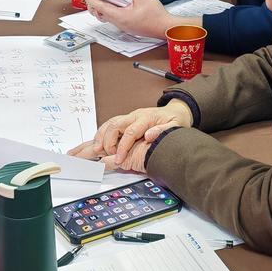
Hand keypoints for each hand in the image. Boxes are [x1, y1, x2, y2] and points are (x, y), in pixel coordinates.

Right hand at [69, 103, 192, 167]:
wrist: (177, 111)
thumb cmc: (176, 120)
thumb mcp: (175, 126)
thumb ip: (163, 131)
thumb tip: (150, 136)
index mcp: (146, 118)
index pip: (130, 132)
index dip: (122, 146)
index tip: (118, 159)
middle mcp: (135, 115)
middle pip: (116, 125)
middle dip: (107, 140)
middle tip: (104, 154)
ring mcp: (130, 116)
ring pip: (110, 123)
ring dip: (101, 136)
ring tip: (94, 149)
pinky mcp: (127, 119)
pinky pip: (110, 124)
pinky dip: (102, 133)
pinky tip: (97, 142)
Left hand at [86, 0, 182, 38]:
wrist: (166, 28)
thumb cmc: (156, 16)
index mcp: (120, 17)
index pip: (100, 7)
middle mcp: (120, 23)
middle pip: (101, 12)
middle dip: (95, 2)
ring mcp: (123, 26)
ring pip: (108, 16)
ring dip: (103, 6)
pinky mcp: (128, 26)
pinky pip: (115, 18)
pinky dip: (111, 10)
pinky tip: (116, 3)